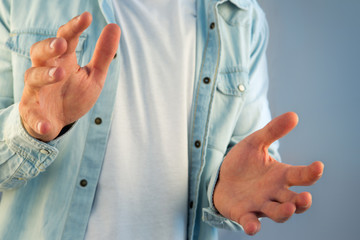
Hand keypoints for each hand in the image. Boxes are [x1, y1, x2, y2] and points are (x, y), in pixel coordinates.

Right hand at [19, 12, 120, 141]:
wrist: (56, 121)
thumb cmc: (73, 94)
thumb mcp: (93, 75)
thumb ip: (103, 54)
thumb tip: (115, 26)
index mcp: (62, 60)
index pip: (65, 38)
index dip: (74, 27)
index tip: (87, 17)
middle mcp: (45, 71)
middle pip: (39, 52)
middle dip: (48, 46)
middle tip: (61, 43)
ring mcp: (36, 92)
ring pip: (33, 78)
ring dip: (44, 75)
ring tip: (60, 73)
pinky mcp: (32, 112)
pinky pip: (32, 115)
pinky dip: (39, 120)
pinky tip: (47, 125)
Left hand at [213, 112, 323, 234]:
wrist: (220, 176)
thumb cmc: (243, 162)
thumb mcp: (255, 143)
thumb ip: (272, 131)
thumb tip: (294, 115)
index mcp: (280, 176)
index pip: (300, 176)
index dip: (311, 173)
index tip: (318, 166)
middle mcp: (274, 193)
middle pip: (294, 201)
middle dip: (301, 202)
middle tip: (305, 198)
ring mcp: (260, 205)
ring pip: (277, 213)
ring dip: (284, 213)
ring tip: (289, 209)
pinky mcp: (243, 213)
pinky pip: (250, 222)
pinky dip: (252, 226)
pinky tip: (252, 227)